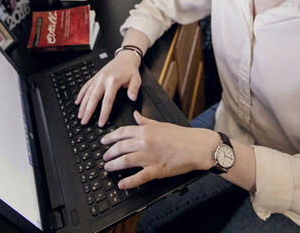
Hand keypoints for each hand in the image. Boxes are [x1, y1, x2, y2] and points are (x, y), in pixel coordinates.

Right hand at [75, 52, 140, 125]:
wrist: (124, 58)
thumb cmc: (130, 70)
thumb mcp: (136, 79)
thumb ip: (134, 89)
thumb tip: (132, 98)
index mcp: (113, 81)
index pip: (107, 100)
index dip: (104, 112)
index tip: (101, 122)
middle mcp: (103, 79)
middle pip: (93, 97)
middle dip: (88, 111)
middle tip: (84, 122)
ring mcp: (98, 78)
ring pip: (87, 93)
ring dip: (83, 105)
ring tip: (80, 116)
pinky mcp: (95, 77)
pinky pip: (86, 86)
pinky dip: (80, 95)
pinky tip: (77, 102)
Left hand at [101, 111, 217, 188]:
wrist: (196, 146)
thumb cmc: (181, 135)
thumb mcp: (161, 124)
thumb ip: (145, 121)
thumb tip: (135, 115)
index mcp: (146, 130)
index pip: (122, 132)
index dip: (110, 137)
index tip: (103, 142)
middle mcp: (145, 142)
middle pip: (120, 147)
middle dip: (109, 153)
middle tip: (104, 158)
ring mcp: (150, 157)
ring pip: (125, 161)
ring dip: (114, 165)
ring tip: (108, 168)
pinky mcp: (157, 170)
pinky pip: (139, 177)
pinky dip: (129, 182)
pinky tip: (121, 184)